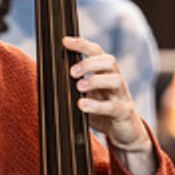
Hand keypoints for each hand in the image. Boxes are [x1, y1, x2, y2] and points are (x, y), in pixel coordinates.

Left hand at [63, 36, 154, 174]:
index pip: (97, 52)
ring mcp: (122, 96)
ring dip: (95, 80)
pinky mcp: (124, 113)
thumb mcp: (88, 97)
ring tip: (79, 87)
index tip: (65, 41)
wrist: (126, 133)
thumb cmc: (103, 112)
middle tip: (72, 72)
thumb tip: (48, 81)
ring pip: (116, 80)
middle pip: (109, 61)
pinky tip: (82, 106)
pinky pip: (113, 106)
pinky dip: (97, 105)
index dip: (82, 44)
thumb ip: (74, 88)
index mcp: (106, 73)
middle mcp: (116, 81)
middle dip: (89, 63)